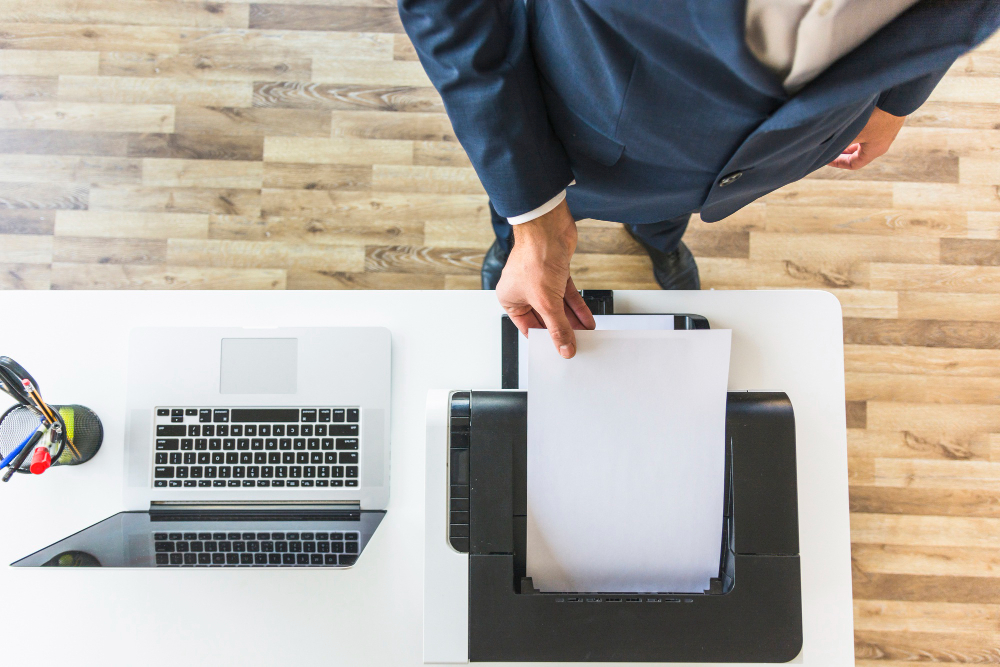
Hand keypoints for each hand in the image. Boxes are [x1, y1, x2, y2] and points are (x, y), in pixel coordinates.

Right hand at [496, 199, 596, 358]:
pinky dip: (578, 308)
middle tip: (575, 344)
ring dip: (573, 321)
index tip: (559, 350)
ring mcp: (541, 282)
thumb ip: (558, 327)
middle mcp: (524, 290)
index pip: (529, 327)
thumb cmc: (534, 256)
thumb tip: (564, 347)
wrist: (548, 228)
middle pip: (545, 318)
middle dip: (562, 330)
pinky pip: (567, 296)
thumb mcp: (546, 302)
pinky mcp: (556, 273)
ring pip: (558, 308)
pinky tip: (587, 319)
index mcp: (510, 299)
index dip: (545, 339)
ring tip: (585, 335)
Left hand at [828, 107, 905, 169]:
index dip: (839, 163)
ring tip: (837, 133)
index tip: (826, 158)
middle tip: (830, 146)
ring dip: (850, 138)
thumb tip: (823, 148)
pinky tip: (851, 119)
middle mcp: (882, 142)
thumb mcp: (854, 133)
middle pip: (859, 152)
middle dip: (843, 151)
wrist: (897, 96)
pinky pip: (870, 127)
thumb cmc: (876, 117)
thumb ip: (840, 143)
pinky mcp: (887, 117)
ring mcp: (886, 129)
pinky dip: (858, 127)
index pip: (854, 164)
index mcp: (875, 151)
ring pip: (864, 139)